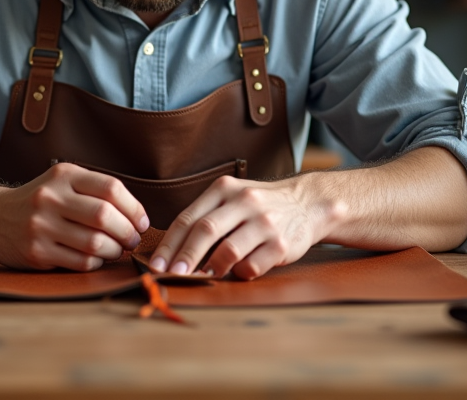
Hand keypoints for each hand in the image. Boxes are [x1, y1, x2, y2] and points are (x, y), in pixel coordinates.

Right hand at [0, 163, 148, 271]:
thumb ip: (94, 191)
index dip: (134, 208)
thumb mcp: (61, 182)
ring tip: (116, 250)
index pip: (111, 189)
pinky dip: (95, 262)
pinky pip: (80, 262)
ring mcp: (41, 226)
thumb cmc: (38, 201)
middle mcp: (50, 198)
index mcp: (63, 175)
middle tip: (132, 240)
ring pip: (95, 243)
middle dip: (127, 232)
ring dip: (114, 250)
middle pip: (105, 216)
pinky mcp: (36, 252)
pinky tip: (95, 258)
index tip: (141, 222)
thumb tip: (137, 215)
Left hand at [149, 175, 326, 279]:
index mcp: (225, 189)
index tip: (157, 264)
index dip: (170, 244)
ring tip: (208, 273)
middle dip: (184, 258)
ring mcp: (264, 222)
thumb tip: (173, 252)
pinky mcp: (281, 244)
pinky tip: (239, 270)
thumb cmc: (260, 206)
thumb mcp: (233, 198)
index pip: (189, 218)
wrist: (308, 203)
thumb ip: (207, 217)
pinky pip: (251, 266)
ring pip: (228, 250)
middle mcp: (244, 202)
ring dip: (213, 267)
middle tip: (171, 276)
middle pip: (205, 231)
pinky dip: (240, 273)